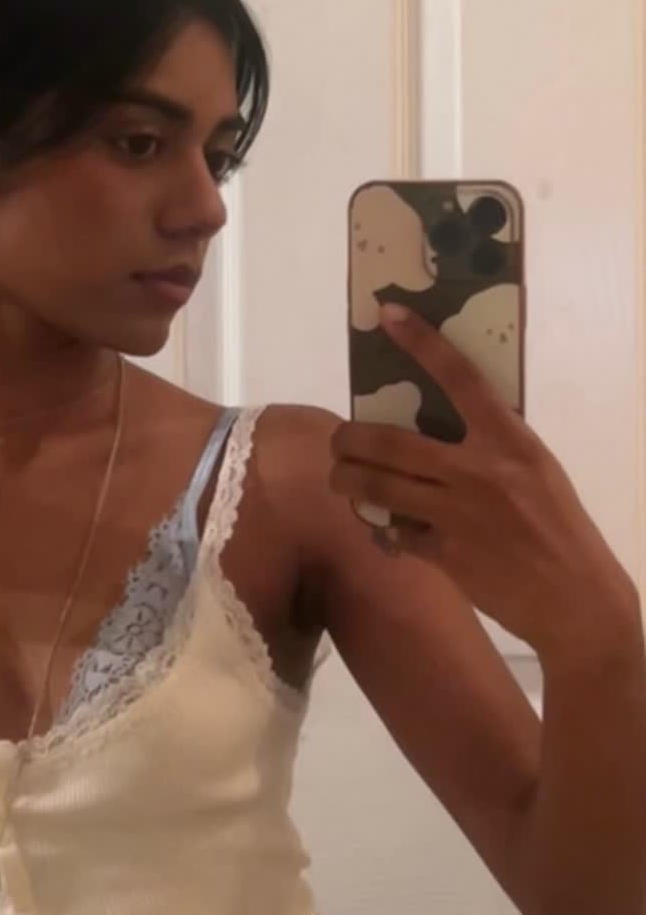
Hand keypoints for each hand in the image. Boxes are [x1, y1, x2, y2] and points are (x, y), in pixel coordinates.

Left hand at [329, 303, 638, 653]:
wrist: (575, 599)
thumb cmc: (559, 526)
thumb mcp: (536, 471)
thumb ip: (493, 446)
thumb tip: (443, 427)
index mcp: (511, 440)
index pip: (461, 378)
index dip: (421, 343)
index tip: (388, 315)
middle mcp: (480, 470)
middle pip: (390, 442)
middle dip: (351, 440)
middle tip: (340, 441)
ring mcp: (458, 514)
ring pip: (379, 487)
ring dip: (348, 480)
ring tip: (340, 478)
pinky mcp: (445, 555)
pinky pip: (397, 531)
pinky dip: (385, 527)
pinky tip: (384, 526)